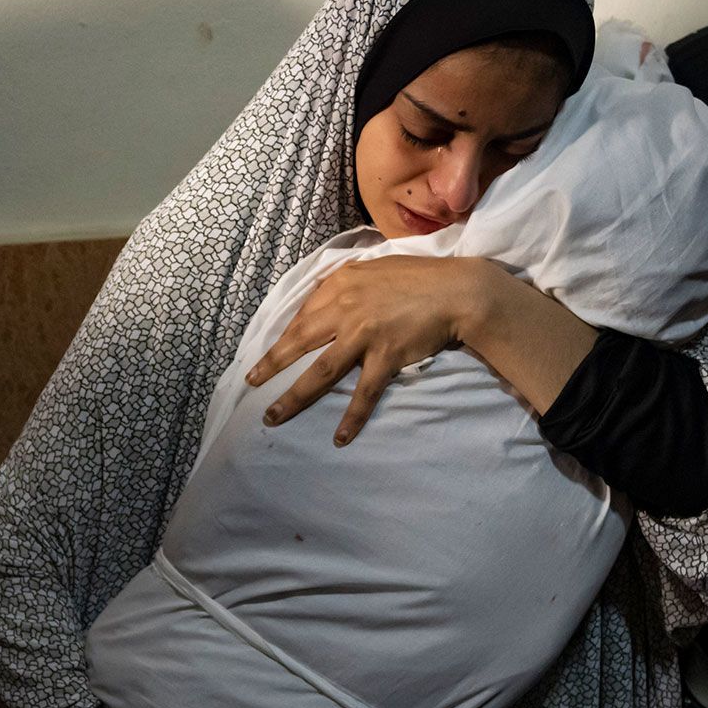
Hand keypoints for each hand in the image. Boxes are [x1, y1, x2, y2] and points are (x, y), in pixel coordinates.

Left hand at [245, 255, 500, 444]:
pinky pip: (364, 393)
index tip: (272, 353)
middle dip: (271, 365)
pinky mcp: (385, 357)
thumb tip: (326, 292)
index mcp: (341, 285)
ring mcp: (364, 335)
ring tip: (273, 417)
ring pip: (320, 372)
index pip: (303, 315)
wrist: (456, 291)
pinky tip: (340, 438)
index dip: (284, 337)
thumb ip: (348, 282)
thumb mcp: (375, 268)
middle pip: (299, 343)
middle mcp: (345, 309)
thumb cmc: (420, 277)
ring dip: (294, 397)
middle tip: (251, 383)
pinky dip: (352, 417)